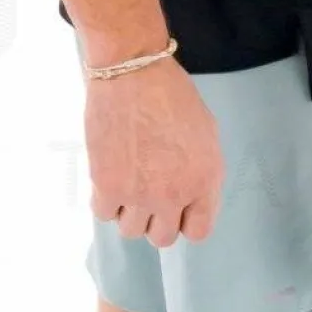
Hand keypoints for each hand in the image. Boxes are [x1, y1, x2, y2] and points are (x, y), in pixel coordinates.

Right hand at [85, 57, 225, 247]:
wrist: (133, 73)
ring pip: (131, 230)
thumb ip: (202, 172)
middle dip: (156, 219)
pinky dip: (105, 201)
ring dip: (129, 213)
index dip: (185, 221)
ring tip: (127, 185)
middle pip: (162, 238)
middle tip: (149, 195)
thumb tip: (191, 196)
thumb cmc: (173, 95)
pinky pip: (104, 214)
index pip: (197, 232)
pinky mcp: (107, 185)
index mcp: (205, 181)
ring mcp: (139, 194)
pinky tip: (109, 180)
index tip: (176, 208)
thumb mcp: (207, 134)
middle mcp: (174, 195)